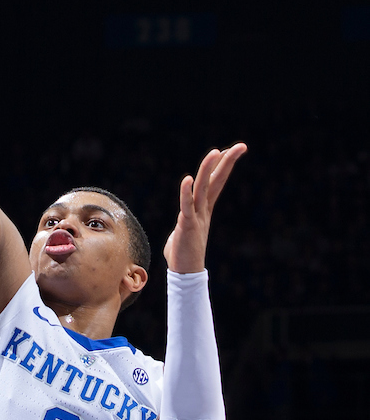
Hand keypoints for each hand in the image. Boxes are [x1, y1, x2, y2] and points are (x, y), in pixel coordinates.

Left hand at [164, 144, 246, 273]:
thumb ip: (182, 227)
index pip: (215, 183)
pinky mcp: (187, 226)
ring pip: (203, 188)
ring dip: (208, 170)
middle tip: (241, 146)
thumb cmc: (181, 255)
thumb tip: (178, 231)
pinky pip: (186, 206)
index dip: (223, 166)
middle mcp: (202, 210)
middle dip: (227, 162)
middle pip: (215, 181)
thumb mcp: (183, 233)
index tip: (231, 150)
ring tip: (216, 152)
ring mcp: (196, 217)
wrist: (185, 274)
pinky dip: (186, 193)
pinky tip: (188, 179)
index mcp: (203, 209)